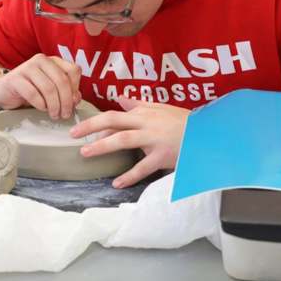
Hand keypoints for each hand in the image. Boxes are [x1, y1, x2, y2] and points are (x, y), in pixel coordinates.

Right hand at [0, 54, 81, 118]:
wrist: (4, 92)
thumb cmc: (31, 91)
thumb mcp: (51, 91)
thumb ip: (66, 92)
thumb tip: (75, 98)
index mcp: (53, 61)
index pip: (73, 70)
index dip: (76, 88)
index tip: (73, 102)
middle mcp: (41, 60)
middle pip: (62, 80)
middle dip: (66, 101)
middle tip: (65, 114)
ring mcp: (27, 67)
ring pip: (49, 88)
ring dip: (54, 105)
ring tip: (54, 114)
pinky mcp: (15, 78)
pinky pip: (33, 93)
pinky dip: (40, 104)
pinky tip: (41, 108)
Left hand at [70, 96, 189, 188]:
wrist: (208, 135)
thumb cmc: (184, 122)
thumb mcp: (161, 108)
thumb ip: (138, 104)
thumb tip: (119, 97)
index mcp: (145, 113)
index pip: (116, 114)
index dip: (96, 120)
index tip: (79, 129)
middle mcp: (147, 123)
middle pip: (114, 121)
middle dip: (91, 126)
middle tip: (73, 134)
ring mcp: (154, 140)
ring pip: (124, 140)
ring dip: (103, 146)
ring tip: (85, 153)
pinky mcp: (163, 156)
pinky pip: (144, 167)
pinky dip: (130, 176)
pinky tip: (117, 183)